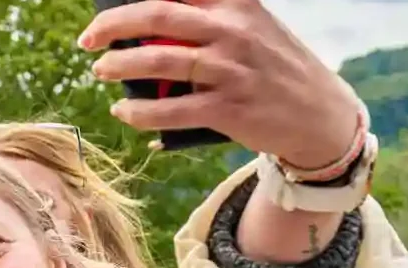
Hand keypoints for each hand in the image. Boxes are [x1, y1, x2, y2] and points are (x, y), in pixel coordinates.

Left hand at [81, 0, 363, 168]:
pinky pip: (169, 111)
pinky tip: (123, 111)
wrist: (320, 116)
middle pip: (157, 17)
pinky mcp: (228, 110)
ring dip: (119, 67)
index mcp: (237, 6)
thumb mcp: (253, 28)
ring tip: (100, 70)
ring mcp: (230, 71)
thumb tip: (145, 26)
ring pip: (158, 63)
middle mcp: (234, 32)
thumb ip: (209, 20)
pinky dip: (139, 113)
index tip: (106, 3)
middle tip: (88, 39)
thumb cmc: (274, 69)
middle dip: (112, 26)